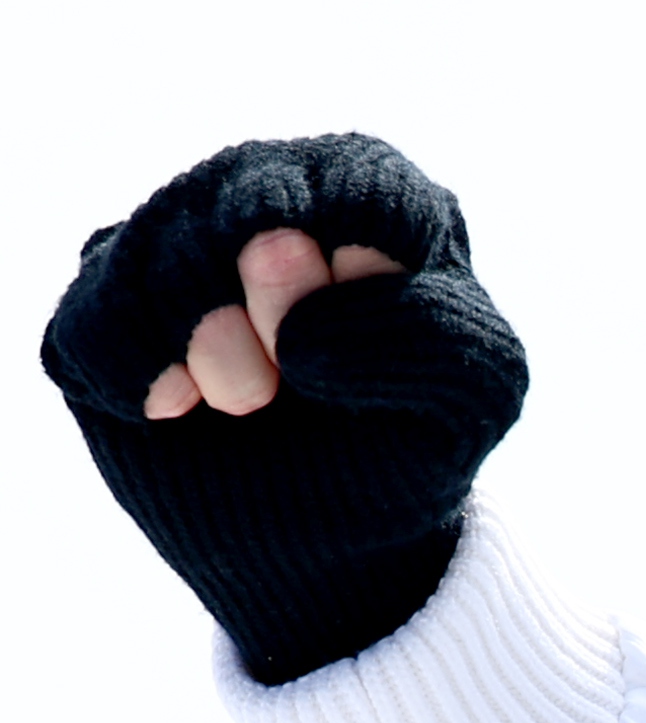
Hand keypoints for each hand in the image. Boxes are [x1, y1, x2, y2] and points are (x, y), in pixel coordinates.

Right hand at [40, 135, 526, 684]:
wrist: (334, 535)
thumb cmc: (413, 438)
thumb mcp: (477, 393)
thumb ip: (433, 333)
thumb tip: (302, 331)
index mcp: (372, 193)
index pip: (363, 187)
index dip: (361, 280)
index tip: (375, 343)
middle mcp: (264, 191)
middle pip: (250, 201)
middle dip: (279, 304)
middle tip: (299, 376)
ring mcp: (171, 245)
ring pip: (159, 252)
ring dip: (213, 350)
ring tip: (248, 400)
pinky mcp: (102, 310)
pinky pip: (92, 322)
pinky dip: (138, 378)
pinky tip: (176, 409)